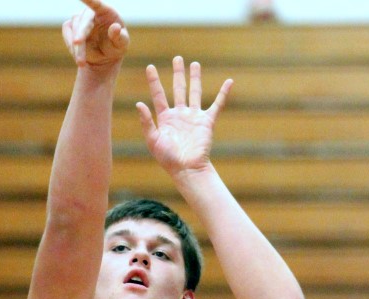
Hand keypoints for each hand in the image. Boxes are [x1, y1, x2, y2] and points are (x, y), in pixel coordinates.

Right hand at [63, 0, 129, 69]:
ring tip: (81, 62)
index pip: (97, 3)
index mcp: (106, 12)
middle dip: (80, 33)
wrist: (104, 56)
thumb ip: (120, 37)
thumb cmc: (115, 46)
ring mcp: (80, 19)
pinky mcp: (71, 27)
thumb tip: (115, 27)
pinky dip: (71, 46)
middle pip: (83, 21)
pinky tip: (78, 56)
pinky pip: (67, 35)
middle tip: (77, 44)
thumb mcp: (121, 44)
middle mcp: (91, 13)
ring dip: (76, 47)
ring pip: (74, 29)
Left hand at [136, 56, 232, 175]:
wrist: (187, 169)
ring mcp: (194, 117)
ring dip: (195, 78)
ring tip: (195, 64)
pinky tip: (229, 82)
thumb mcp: (153, 140)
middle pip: (178, 89)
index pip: (159, 95)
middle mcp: (180, 115)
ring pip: (195, 93)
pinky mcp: (207, 122)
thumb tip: (139, 103)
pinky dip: (223, 93)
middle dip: (178, 74)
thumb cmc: (168, 158)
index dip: (154, 81)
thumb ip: (146, 122)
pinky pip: (217, 105)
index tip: (150, 67)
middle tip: (177, 58)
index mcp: (166, 118)